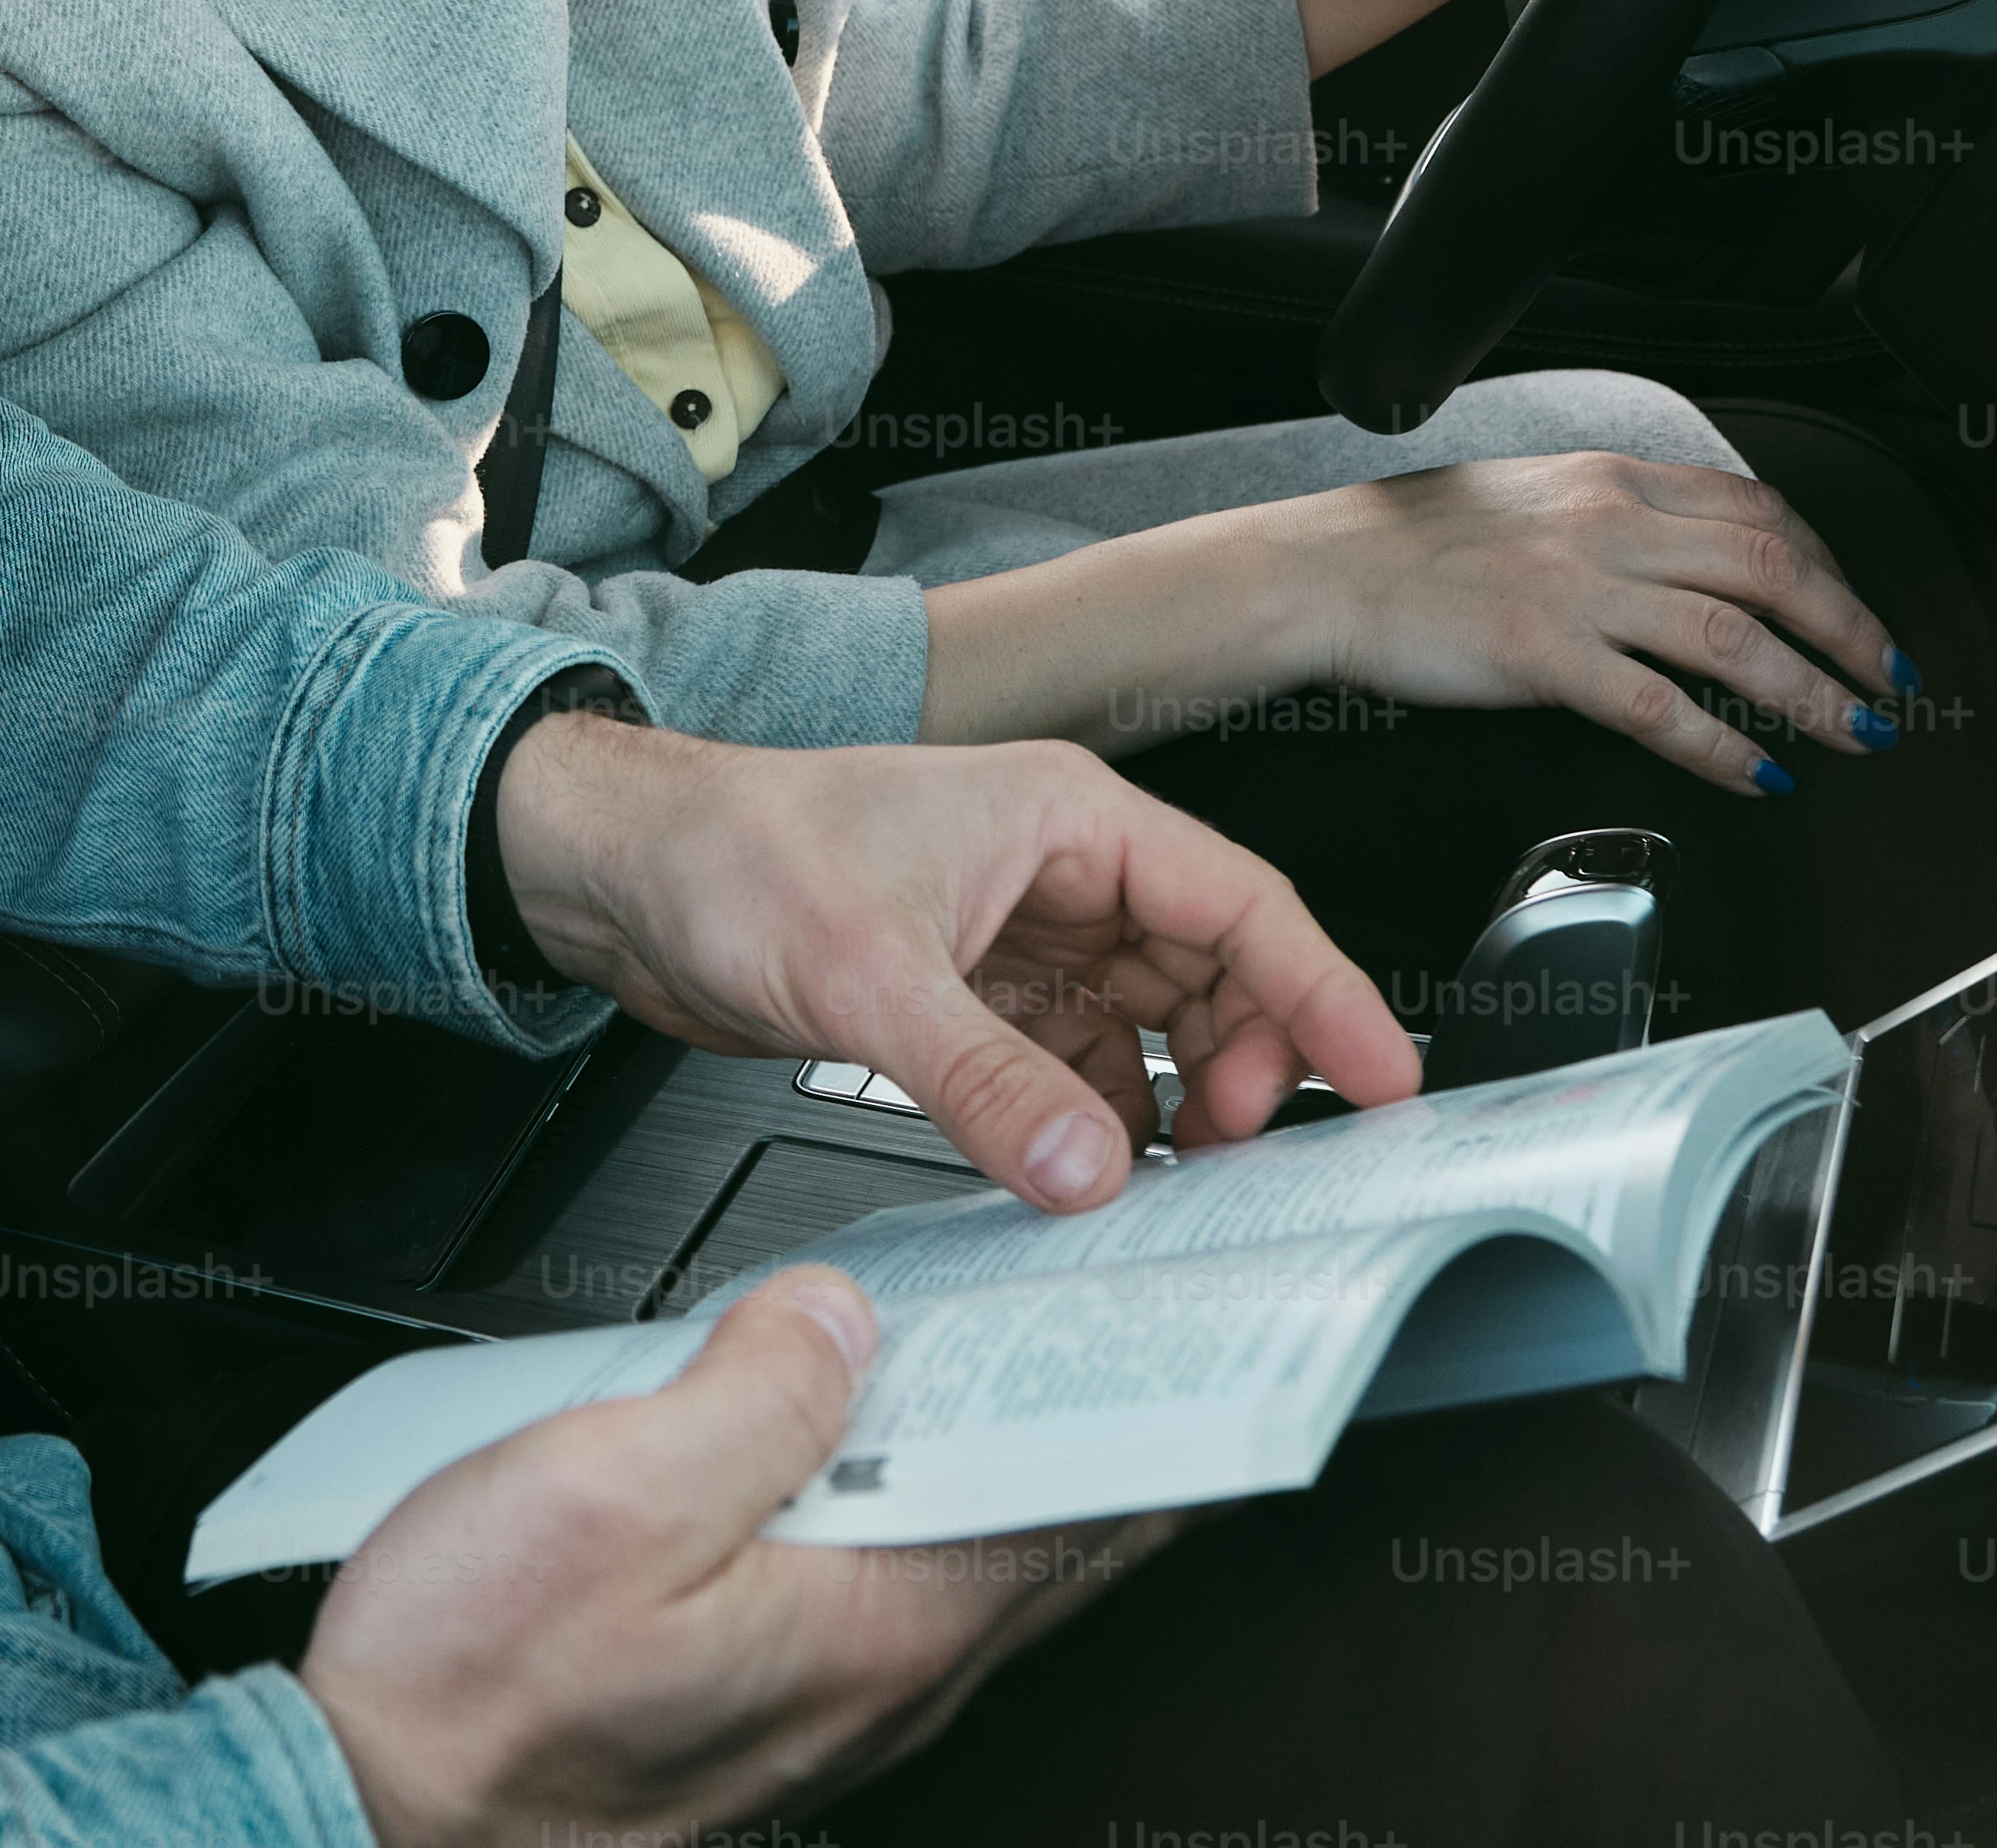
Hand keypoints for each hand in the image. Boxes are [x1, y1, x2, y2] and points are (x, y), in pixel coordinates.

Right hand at [304, 1265, 1174, 1847]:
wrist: (364, 1813)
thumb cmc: (465, 1697)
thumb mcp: (603, 1490)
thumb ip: (748, 1389)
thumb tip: (836, 1317)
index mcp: (873, 1622)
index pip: (1089, 1509)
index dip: (1168, 1415)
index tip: (1238, 1344)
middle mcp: (876, 1678)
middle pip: (1052, 1535)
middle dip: (1112, 1425)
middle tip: (1154, 1322)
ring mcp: (825, 1699)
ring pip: (970, 1554)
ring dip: (1008, 1454)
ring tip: (1017, 1347)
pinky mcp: (760, 1699)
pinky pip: (881, 1579)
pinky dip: (909, 1496)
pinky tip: (859, 1438)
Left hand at [489, 712, 1417, 1202]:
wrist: (618, 871)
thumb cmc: (728, 852)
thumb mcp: (866, 971)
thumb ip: (984, 1080)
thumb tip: (1086, 1169)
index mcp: (1066, 819)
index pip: (1240, 903)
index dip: (1319, 991)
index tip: (1377, 1074)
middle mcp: (1055, 872)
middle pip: (1208, 971)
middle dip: (1246, 1060)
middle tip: (1246, 1152)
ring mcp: (1014, 937)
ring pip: (1144, 1025)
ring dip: (1170, 1100)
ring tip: (1179, 1178)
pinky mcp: (965, 998)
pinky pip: (1070, 1065)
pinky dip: (1093, 1119)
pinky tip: (1088, 1172)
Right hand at [1265, 449, 1904, 793]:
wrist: (1325, 570)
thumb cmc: (1415, 542)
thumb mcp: (1532, 495)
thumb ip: (1613, 515)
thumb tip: (1689, 556)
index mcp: (1613, 479)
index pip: (1758, 510)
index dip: (1830, 565)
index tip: (1857, 611)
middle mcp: (1610, 523)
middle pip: (1773, 569)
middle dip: (1852, 631)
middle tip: (1892, 683)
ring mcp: (1580, 588)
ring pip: (1735, 638)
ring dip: (1814, 693)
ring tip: (1857, 736)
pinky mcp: (1544, 653)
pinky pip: (1661, 707)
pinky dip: (1725, 747)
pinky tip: (1759, 776)